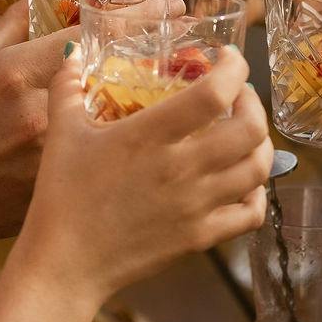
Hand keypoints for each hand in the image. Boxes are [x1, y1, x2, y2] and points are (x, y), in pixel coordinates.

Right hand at [14, 48, 270, 303]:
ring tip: (246, 134)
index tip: (228, 58)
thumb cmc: (61, 197)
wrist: (64, 265)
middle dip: (254, 104)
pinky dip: (257, 193)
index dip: (234, 68)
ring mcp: (197, 205)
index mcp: (151, 136)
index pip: (214, 92)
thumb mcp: (60, 133)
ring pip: (258, 169)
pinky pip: (251, 214)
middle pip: (250, 129)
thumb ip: (67, 88)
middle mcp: (183, 168)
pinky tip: (242, 182)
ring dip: (261, 144)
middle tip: (239, 96)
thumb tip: (73, 56)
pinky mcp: (201, 237)